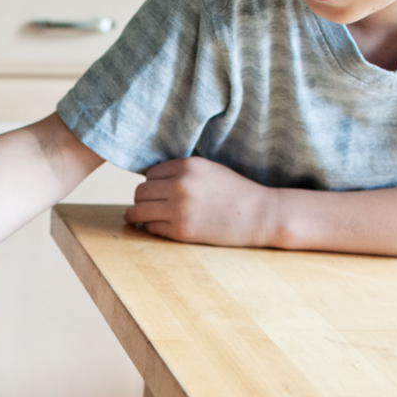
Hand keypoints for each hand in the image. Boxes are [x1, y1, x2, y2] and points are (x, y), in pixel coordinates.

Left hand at [125, 157, 278, 246]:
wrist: (259, 215)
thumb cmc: (234, 192)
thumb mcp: (208, 170)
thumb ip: (180, 172)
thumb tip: (147, 180)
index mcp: (187, 166)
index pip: (149, 174)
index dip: (152, 184)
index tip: (157, 192)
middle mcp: (180, 185)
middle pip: (140, 192)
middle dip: (142, 200)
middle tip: (147, 206)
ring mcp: (179, 209)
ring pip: (138, 211)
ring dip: (137, 215)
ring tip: (137, 218)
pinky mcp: (180, 231)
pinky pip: (150, 228)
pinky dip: (151, 228)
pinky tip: (158, 227)